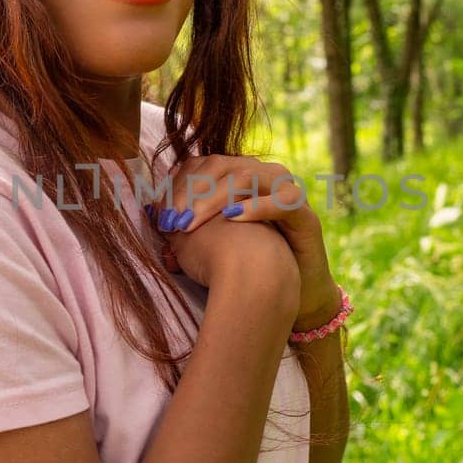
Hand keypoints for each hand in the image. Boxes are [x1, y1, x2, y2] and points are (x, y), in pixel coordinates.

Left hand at [148, 155, 339, 328]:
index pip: (204, 165)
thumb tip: (156, 216)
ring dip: (213, 199)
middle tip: (171, 222)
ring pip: (247, 177)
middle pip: (221, 166)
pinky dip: (256, 207)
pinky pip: (283, 201)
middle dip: (190, 193)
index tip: (159, 213)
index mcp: (240, 177)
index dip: (178, 185)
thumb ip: (188, 225)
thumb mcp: (210, 242)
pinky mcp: (306, 216)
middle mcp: (265, 177)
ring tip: (189, 224)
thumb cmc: (247, 268)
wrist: (289, 296)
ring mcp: (288, 193)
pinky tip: (231, 218)